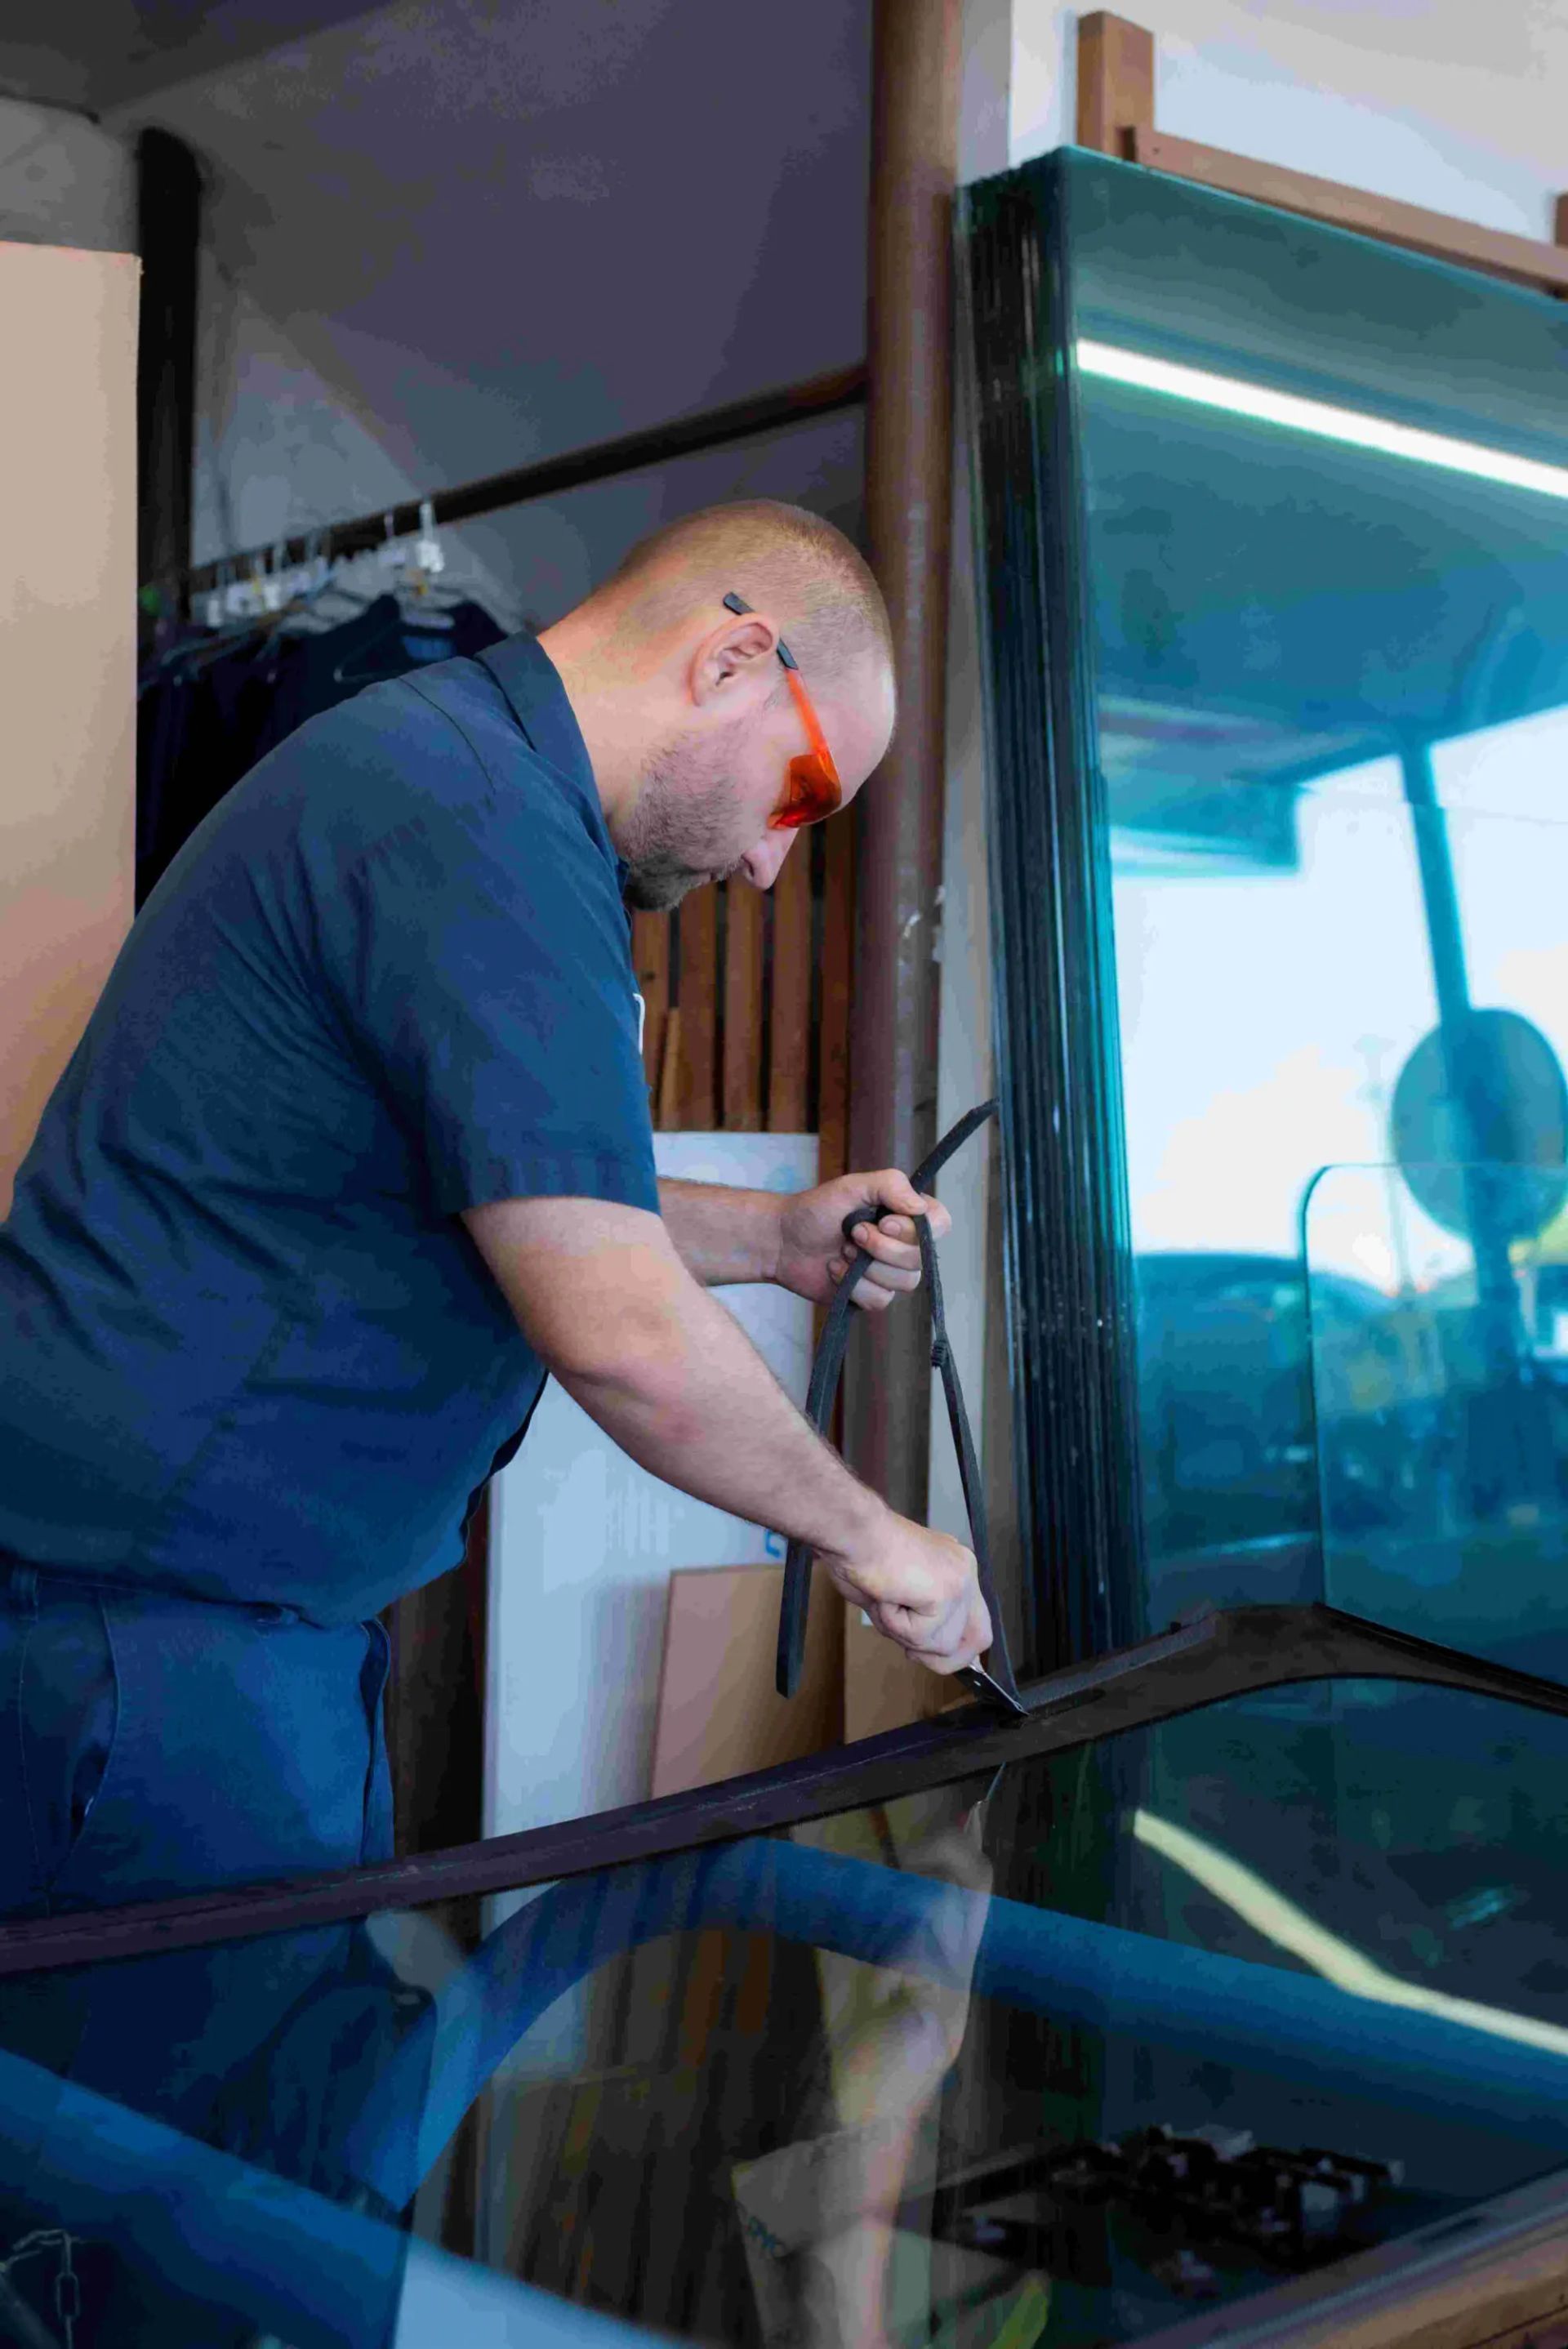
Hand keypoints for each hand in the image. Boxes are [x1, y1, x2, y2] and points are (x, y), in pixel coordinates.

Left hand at [774, 1169, 951, 1313]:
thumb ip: (891, 1186)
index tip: (885, 1223)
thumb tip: (921, 1207)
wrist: (782, 1240)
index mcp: (905, 1215)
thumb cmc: (817, 1209)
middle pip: (920, 1259)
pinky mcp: (871, 1296)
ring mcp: (889, 1273)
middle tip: (853, 1233)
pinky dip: (853, 1286)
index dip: (917, 1230)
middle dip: (881, 1248)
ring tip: (842, 1251)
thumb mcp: (853, 1185)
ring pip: (903, 1283)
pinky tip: (836, 1270)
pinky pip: (880, 1300)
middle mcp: (904, 1245)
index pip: (940, 1224)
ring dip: (865, 1267)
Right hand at [823, 1510, 988, 1675]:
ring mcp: (960, 1582)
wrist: (852, 1532)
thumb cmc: (860, 1554)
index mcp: (954, 1567)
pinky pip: (922, 1636)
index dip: (960, 1649)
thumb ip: (917, 1619)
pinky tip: (887, 1595)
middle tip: (910, 1649)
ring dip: (906, 1634)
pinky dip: (895, 1625)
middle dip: (946, 1658)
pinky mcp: (946, 1593)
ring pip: (945, 1644)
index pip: (976, 1620)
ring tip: (888, 1602)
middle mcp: (965, 1571)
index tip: (932, 1656)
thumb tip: (924, 1652)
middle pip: (979, 1637)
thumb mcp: (895, 1596)